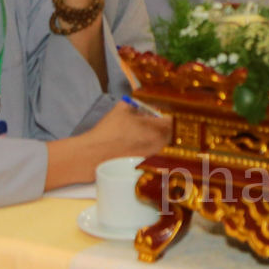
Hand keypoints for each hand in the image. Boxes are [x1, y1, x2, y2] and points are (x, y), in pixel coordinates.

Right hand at [45, 105, 172, 188]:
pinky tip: (141, 143)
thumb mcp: (123, 108)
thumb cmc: (109, 130)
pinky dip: (154, 147)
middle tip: (158, 121)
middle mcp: (159, 144)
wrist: (94, 155)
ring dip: (161, 137)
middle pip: (172, 133)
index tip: (166, 112)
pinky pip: (156, 153)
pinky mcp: (145, 165)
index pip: (174, 120)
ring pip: (165, 144)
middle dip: (168, 126)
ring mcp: (153, 156)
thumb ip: (139, 104)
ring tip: (148, 132)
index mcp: (156, 129)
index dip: (171, 115)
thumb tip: (147, 106)